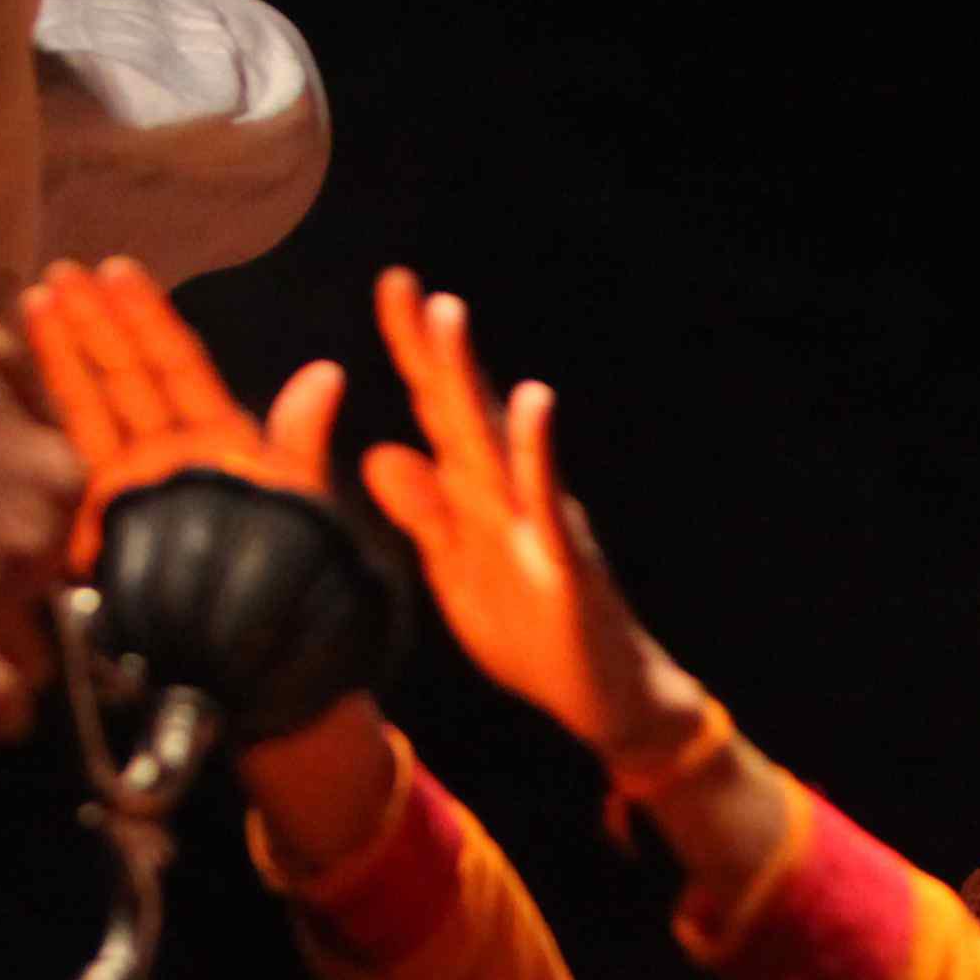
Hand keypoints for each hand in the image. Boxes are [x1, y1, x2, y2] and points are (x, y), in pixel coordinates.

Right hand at [19, 254, 343, 569]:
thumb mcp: (301, 506)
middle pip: (126, 375)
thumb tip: (326, 375)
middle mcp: (170, 458)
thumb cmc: (290, 581)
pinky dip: (48, 418)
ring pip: (92, 407)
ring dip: (65, 354)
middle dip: (95, 322)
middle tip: (63, 271)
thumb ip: (299, 441)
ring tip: (38, 298)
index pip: (177, 365)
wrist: (254, 659)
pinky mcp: (100, 523)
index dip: (147, 319)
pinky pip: (69, 458)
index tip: (117, 272)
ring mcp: (131, 489)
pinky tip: (21, 373)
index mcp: (220, 444)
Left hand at [354, 269, 699, 758]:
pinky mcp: (562, 560)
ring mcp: (537, 520)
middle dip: (429, 347)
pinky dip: (535, 451)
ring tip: (449, 317)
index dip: (411, 353)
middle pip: (459, 408)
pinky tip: (531, 403)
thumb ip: (425, 515)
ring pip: (496, 440)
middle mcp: (508, 491)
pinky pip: (545, 499)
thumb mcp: (457, 573)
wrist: (601, 695)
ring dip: (469, 378)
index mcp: (477, 494)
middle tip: (403, 284)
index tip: (392, 289)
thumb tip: (378, 455)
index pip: (437, 411)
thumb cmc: (530, 632)